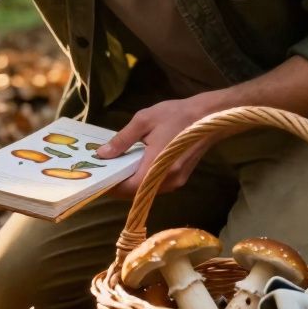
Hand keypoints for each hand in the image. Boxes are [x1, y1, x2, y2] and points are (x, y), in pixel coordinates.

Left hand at [94, 96, 220, 197]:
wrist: (211, 116)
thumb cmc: (176, 115)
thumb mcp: (143, 121)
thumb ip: (122, 140)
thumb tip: (102, 154)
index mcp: (157, 167)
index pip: (128, 188)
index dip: (111, 186)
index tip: (96, 179)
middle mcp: (168, 181)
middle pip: (137, 193)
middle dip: (118, 185)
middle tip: (102, 174)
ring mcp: (176, 182)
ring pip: (146, 191)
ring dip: (130, 183)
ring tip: (114, 170)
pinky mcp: (181, 179)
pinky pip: (156, 185)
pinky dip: (142, 180)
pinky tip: (133, 167)